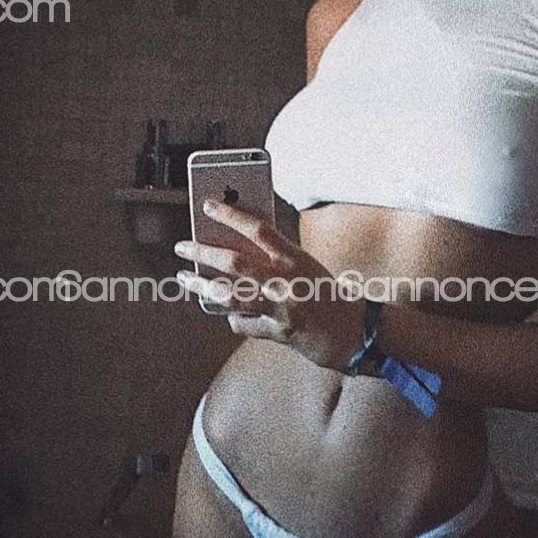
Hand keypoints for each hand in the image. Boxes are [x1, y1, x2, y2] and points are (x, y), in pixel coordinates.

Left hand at [174, 198, 365, 371]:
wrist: (354, 331)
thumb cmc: (325, 292)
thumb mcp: (304, 265)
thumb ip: (274, 257)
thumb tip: (233, 246)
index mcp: (295, 258)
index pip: (259, 229)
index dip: (231, 214)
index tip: (208, 204)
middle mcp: (287, 281)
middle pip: (235, 262)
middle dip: (203, 252)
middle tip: (183, 246)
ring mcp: (282, 308)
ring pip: (231, 296)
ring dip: (203, 287)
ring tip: (186, 279)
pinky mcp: (279, 333)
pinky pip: (244, 324)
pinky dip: (233, 318)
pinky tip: (230, 314)